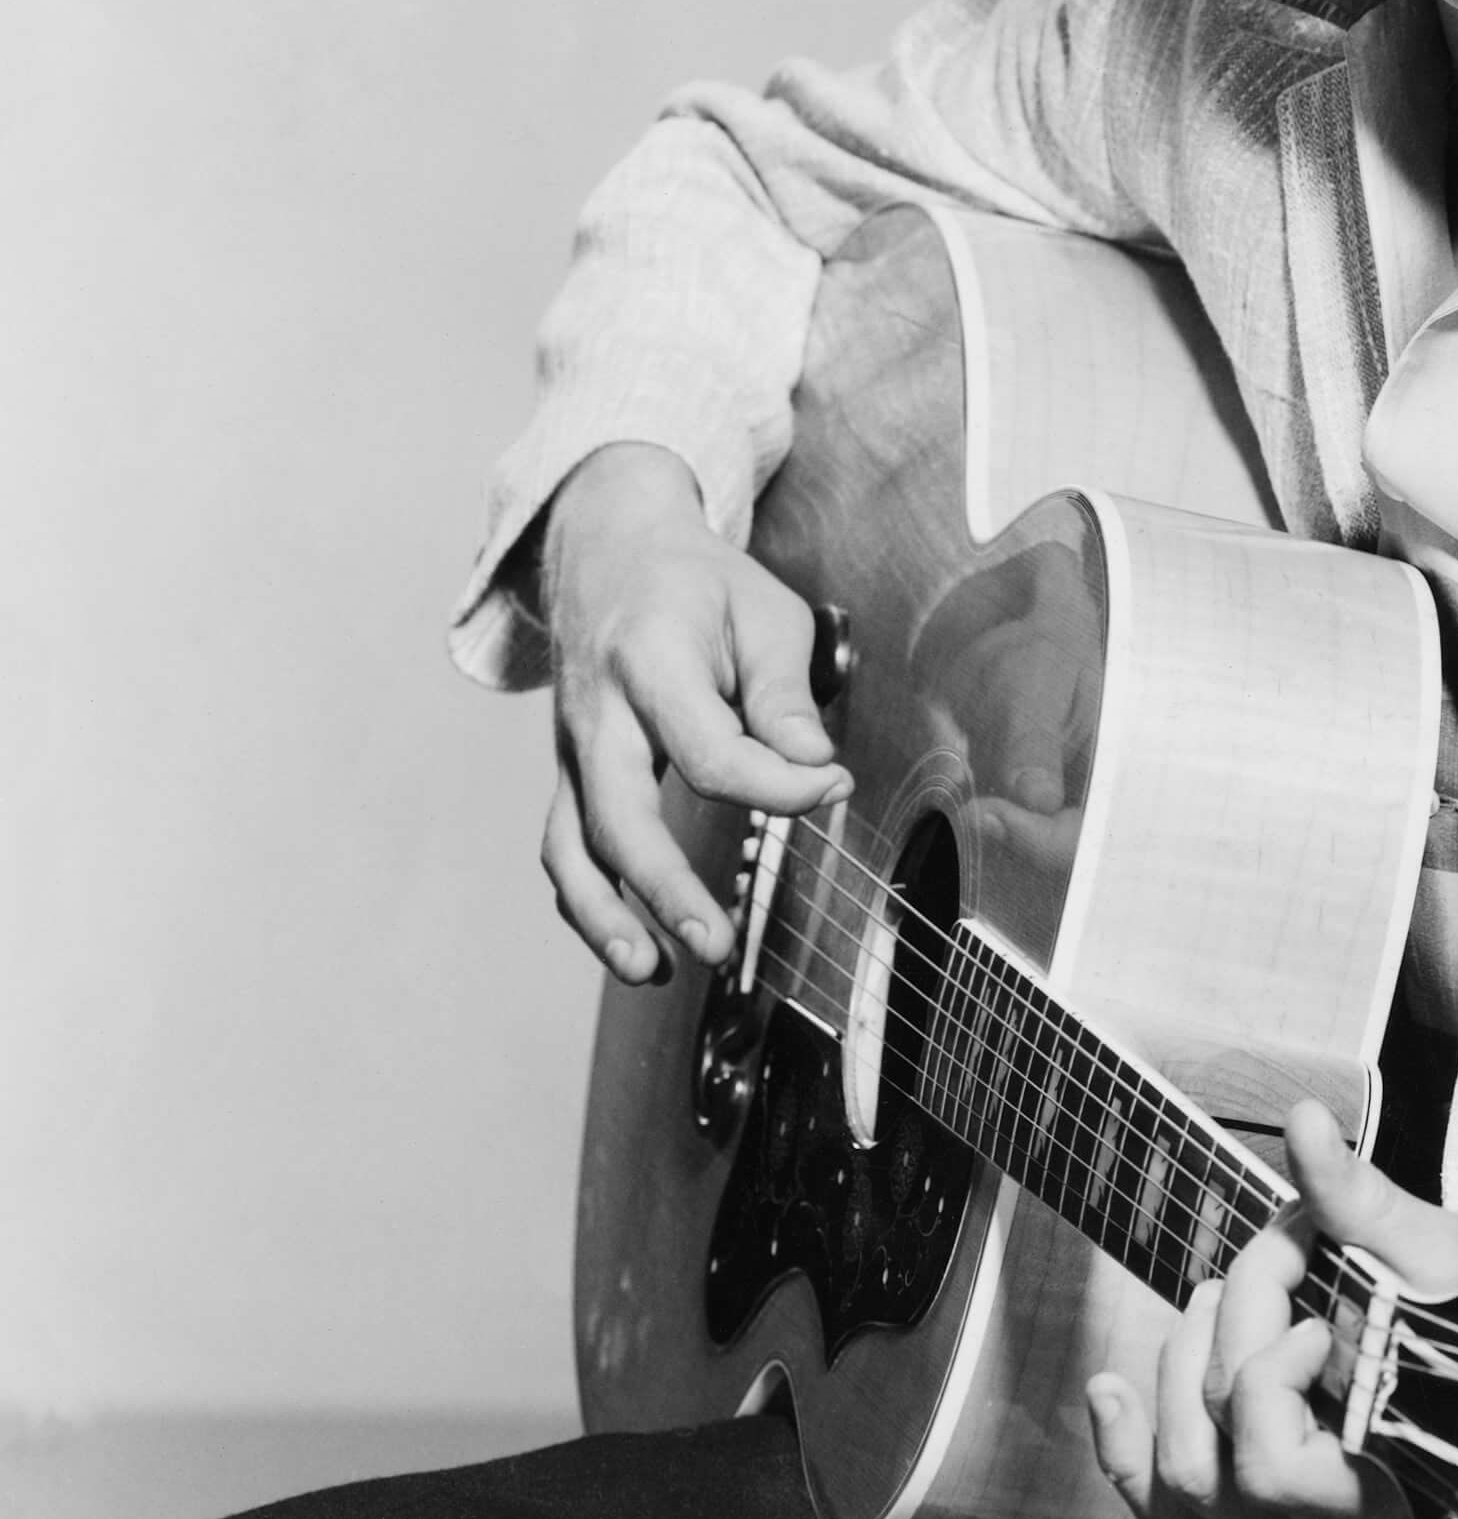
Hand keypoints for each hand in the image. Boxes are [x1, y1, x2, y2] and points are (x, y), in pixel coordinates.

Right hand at [530, 442, 850, 984]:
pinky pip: (565, 848)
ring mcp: (571, 748)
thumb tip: (813, 767)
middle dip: (666, 889)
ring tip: (654, 970)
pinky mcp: (568, 774)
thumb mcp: (763, 611)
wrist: (608, 548)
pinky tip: (631, 947)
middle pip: (619, 816)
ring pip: (571, 847)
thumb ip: (784, 695)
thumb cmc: (699, 584)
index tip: (832, 784)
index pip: (711, 752)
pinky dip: (589, 904)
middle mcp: (598, 712)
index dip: (779, 784)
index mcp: (651, 661)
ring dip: (607, 918)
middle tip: (719, 944)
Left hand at [1085, 1102, 1457, 1518]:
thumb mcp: (1438, 1262)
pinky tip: (1109, 1389)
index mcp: (1369, 1477)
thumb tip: (1303, 1120)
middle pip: (1220, 1429)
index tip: (1307, 1240)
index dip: (1264, 1306)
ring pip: (1185, 1473)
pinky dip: (1128, 1450)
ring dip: (1178, 1370)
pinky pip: (1171, 1512)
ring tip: (1214, 1301)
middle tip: (1279, 1258)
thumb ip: (1357, 1200)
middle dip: (1232, 1322)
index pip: (1263, 1409)